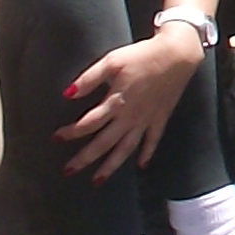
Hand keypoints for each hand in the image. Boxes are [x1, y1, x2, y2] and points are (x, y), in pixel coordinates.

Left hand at [59, 22, 207, 175]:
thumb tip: (67, 94)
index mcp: (116, 102)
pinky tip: (140, 165)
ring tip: (97, 181)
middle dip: (84, 158)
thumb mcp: (112, 61)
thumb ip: (89, 79)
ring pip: (125, 149)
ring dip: (110, 166)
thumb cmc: (142, 55)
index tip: (56, 138)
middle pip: (103, 143)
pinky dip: (146, 154)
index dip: (70, 132)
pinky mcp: (160, 118)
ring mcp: (146, 120)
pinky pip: (152, 141)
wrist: (177, 54)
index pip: (88, 123)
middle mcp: (130, 116)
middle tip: (68, 171)